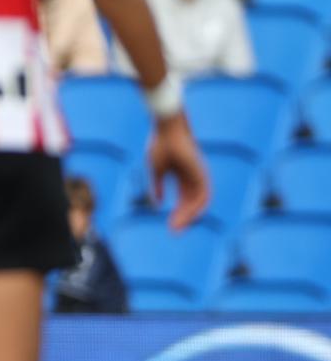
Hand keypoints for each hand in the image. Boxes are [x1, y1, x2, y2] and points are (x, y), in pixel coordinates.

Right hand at [149, 112, 208, 230]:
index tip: (170, 226)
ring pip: (199, 202)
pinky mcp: (201, 173)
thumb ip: (157, 187)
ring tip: (178, 226)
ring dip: (190, 216)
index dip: (178, 214)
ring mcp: (199, 176)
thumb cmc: (160, 145)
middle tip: (173, 231)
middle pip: (192, 203)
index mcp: (182, 177)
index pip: (184, 200)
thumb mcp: (156, 170)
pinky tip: (188, 216)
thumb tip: (157, 204)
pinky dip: (198, 207)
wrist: (167, 129)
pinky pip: (204, 195)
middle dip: (183, 218)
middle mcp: (193, 178)